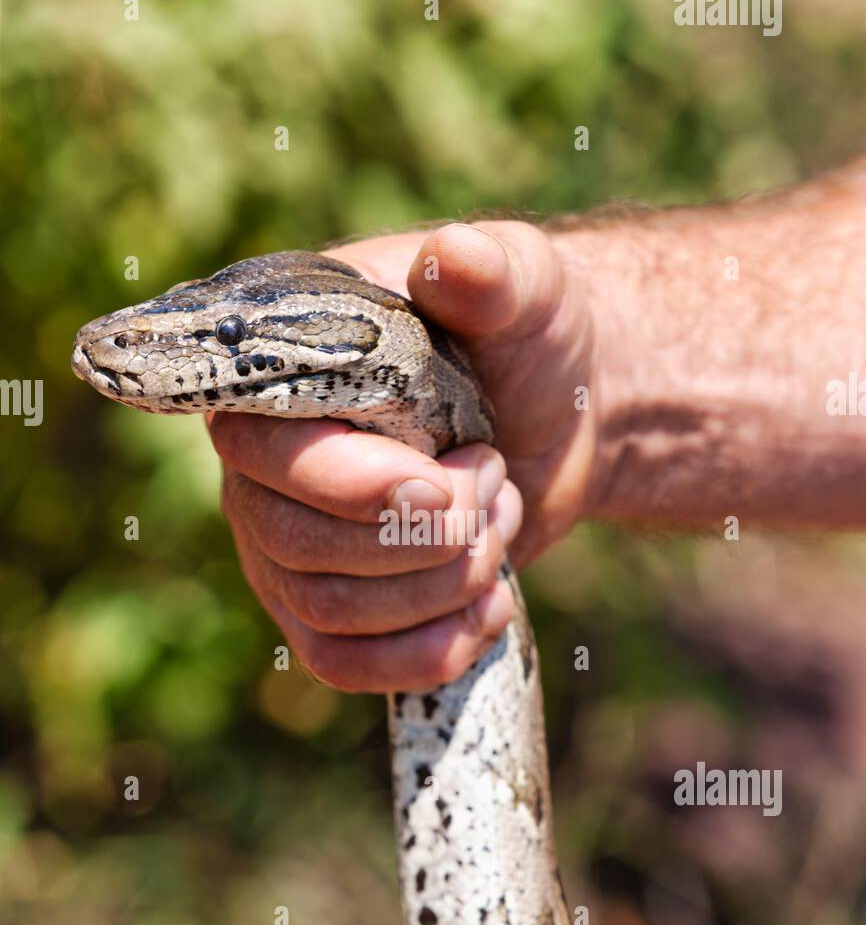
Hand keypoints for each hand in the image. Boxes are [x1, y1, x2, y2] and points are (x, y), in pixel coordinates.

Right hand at [209, 221, 595, 691]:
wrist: (558, 414)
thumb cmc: (526, 339)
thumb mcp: (526, 289)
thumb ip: (491, 273)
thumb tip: (453, 259)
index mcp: (283, 377)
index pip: (259, 451)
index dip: (350, 485)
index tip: (445, 479)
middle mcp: (264, 469)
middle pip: (293, 546)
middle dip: (419, 539)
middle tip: (493, 484)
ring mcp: (290, 548)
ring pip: (327, 613)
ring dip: (440, 586)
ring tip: (499, 524)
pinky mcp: (333, 611)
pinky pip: (344, 665)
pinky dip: (429, 650)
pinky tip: (490, 605)